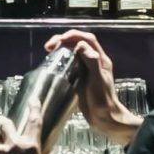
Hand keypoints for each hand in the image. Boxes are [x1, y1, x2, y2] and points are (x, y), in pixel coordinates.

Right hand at [44, 30, 141, 146]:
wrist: (105, 118)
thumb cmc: (103, 101)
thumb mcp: (97, 80)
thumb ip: (92, 62)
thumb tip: (81, 45)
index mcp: (100, 59)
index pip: (88, 39)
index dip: (73, 35)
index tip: (60, 40)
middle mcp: (95, 61)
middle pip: (80, 42)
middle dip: (64, 40)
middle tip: (49, 46)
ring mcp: (88, 69)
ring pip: (74, 51)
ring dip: (62, 48)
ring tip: (49, 51)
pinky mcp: (82, 77)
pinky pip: (72, 62)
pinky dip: (62, 59)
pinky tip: (54, 63)